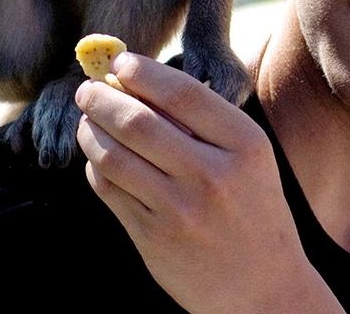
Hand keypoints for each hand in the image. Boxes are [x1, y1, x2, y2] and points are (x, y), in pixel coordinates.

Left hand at [75, 54, 344, 313]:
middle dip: (102, 98)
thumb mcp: (250, 158)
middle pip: (138, 122)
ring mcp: (180, 210)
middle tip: (87, 89)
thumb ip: (206, 121)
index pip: (183, 93)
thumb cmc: (253, 209)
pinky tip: (99, 158)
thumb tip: (138, 80)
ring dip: (90, 131)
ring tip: (87, 120)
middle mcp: (213, 175)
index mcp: (244, 145)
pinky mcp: (153, 239)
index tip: (120, 62)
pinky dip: (95, 166)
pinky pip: (108, 190)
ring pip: (113, 156)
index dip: (144, 72)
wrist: (262, 288)